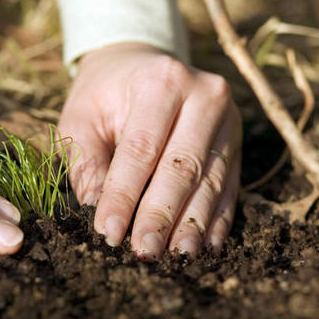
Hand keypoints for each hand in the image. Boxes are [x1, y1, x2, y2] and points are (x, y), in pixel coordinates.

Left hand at [60, 42, 240, 258]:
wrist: (141, 62)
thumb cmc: (105, 94)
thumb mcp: (81, 117)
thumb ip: (87, 161)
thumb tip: (96, 209)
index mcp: (161, 81)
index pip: (141, 149)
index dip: (125, 194)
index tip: (108, 232)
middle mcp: (204, 95)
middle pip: (182, 167)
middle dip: (162, 215)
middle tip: (144, 252)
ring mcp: (227, 120)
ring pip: (211, 181)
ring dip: (193, 224)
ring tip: (176, 257)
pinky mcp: (236, 142)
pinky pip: (230, 186)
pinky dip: (217, 219)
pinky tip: (207, 246)